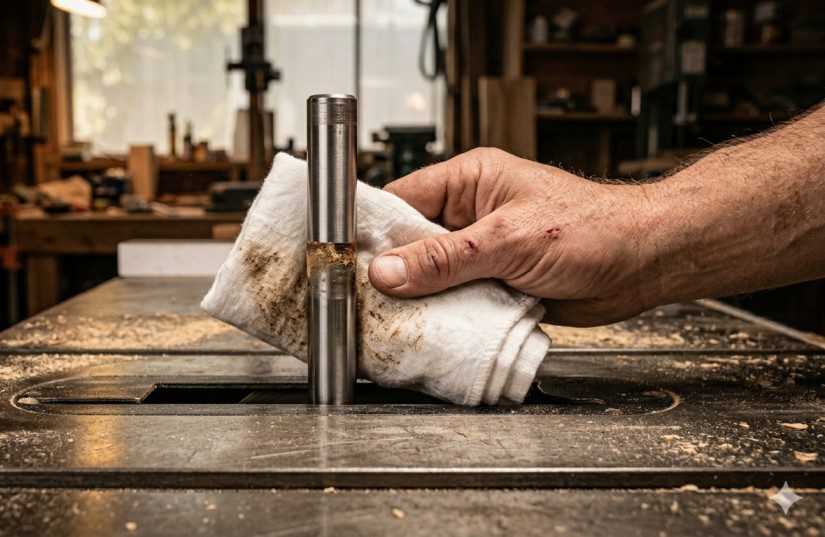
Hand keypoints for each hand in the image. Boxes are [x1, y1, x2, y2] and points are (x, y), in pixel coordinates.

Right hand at [367, 148, 658, 326]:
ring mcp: (482, 251)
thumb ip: (445, 259)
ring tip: (387, 320)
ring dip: (418, 299)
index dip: (371, 230)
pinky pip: (456, 299)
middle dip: (391, 272)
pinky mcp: (494, 283)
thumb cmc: (593, 228)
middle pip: (410, 243)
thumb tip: (388, 271)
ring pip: (431, 277)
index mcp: (469, 181)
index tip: (344, 257)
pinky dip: (444, 316)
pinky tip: (427, 331)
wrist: (644, 263)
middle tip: (361, 300)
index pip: (400, 200)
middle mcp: (470, 214)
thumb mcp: (508, 240)